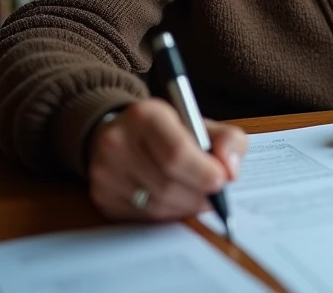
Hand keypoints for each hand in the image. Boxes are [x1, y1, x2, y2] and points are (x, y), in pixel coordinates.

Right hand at [87, 99, 247, 221]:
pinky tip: (176, 203)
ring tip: (198, 199)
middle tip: (214, 196)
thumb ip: (228, 140)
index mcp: (146, 115)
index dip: (203, 172)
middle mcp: (118, 141)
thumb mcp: (201, 124)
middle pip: (166, 183)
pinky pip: (142, 216)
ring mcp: (105, 171)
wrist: (122, 133)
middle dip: (198, 195)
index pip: (176, 153)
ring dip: (185, 207)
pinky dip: (166, 215)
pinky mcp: (102, 196)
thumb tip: (231, 171)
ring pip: (155, 204)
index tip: (222, 181)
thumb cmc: (170, 131)